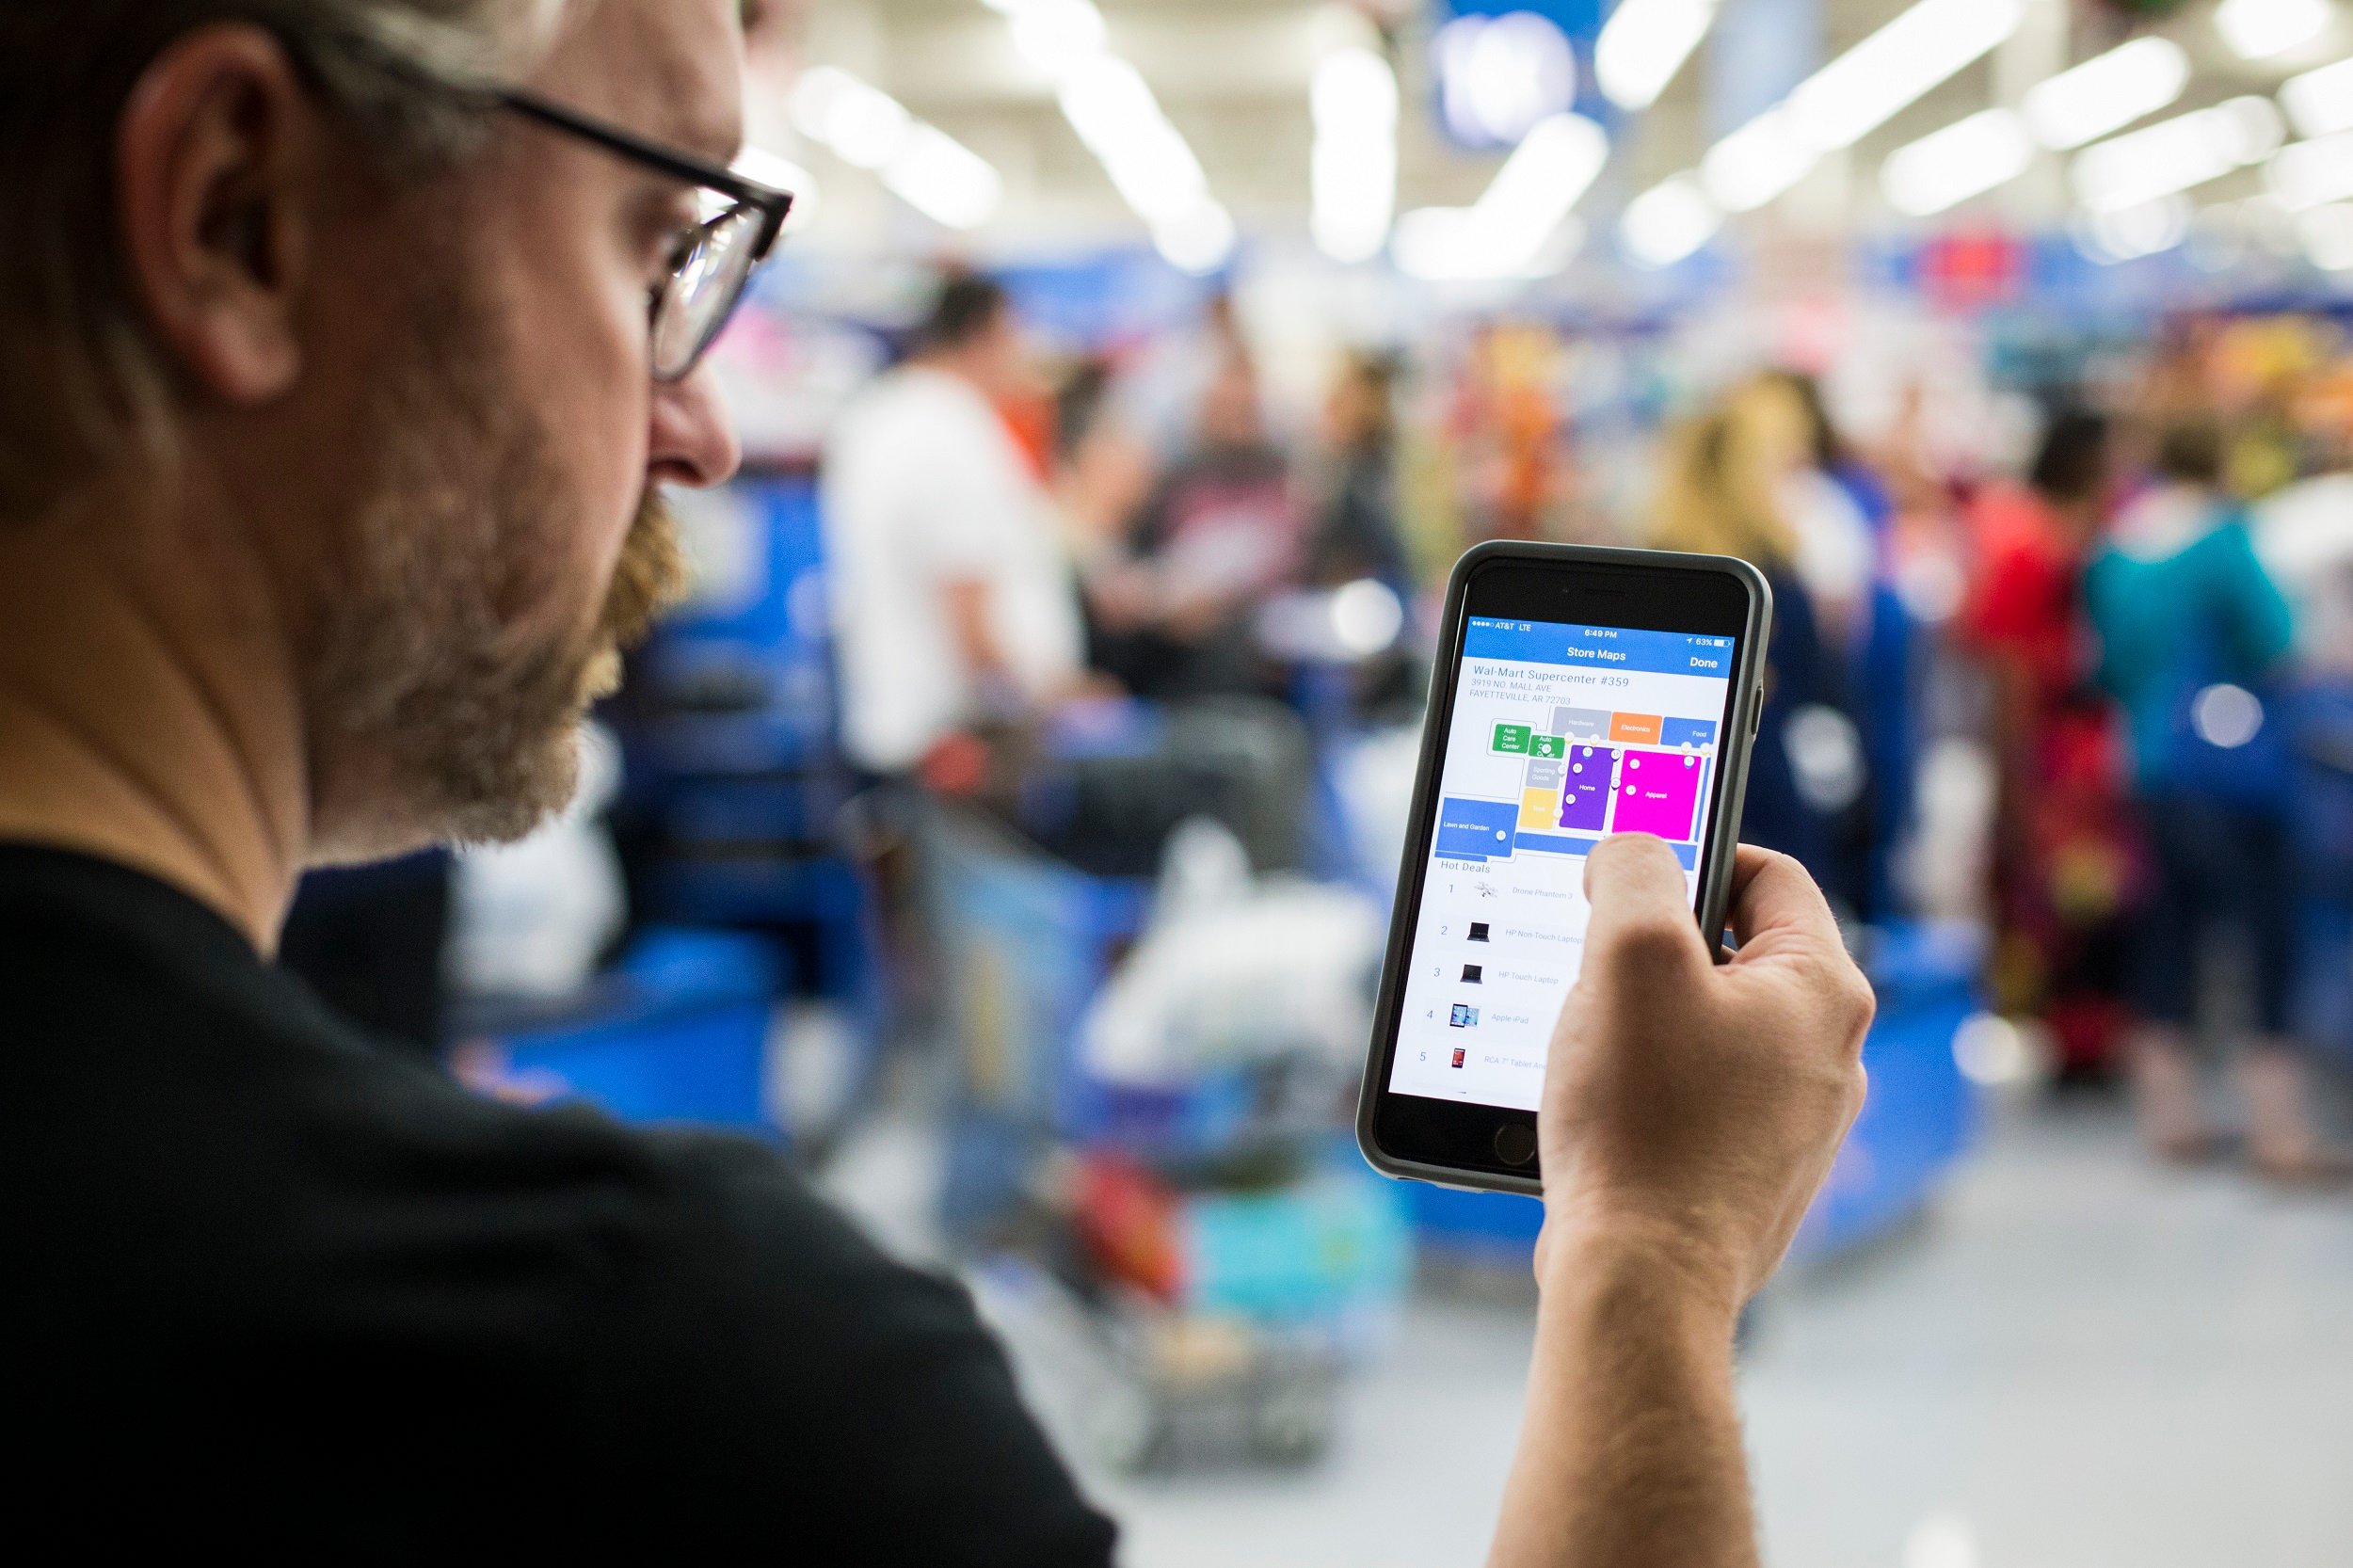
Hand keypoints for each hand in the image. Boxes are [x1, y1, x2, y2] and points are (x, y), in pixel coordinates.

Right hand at [1535, 837, 1872, 1320]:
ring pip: (1707, 1026)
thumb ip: (1635, 872)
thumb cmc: (1644, 1121)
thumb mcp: (1629, 955)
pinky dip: (1645, 1086)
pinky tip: (1602, 1111)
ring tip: (1592, 1049)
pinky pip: (1695, 1095)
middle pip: (1732, 950)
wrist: (1641, 1281)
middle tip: (1593, 967)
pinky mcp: (1750, 1174)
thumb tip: (1633, 851)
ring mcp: (1793, 1122)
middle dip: (1654, 949)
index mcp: (1823, 990)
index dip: (1688, 854)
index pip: (1766, 872)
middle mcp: (1827, 1056)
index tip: (1623, 875)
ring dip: (1643, 1021)